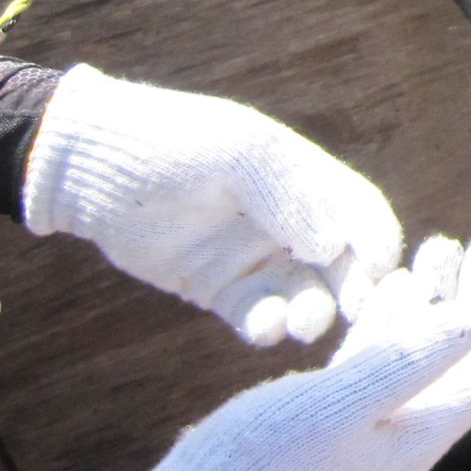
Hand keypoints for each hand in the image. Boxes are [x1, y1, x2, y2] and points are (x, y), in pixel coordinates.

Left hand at [26, 67, 405, 344]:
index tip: (382, 269)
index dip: (378, 238)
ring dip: (316, 311)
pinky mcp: (219, 288)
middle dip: (356, 287)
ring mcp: (254, 256)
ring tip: (306, 322)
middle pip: (344, 260)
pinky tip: (266, 328)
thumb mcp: (237, 154)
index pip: (361, 210)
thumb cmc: (169, 142)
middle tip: (357, 311)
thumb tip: (336, 247)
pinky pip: (258, 314)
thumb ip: (290, 196)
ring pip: (306, 293)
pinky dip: (269, 326)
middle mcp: (288, 219)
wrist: (88, 168)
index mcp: (304, 175)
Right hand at [87, 236, 470, 470]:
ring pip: (416, 357)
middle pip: (458, 359)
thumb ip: (409, 360)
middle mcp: (402, 435)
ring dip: (433, 305)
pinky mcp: (328, 422)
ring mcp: (365, 431)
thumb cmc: (263, 465)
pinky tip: (391, 288)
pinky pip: (376, 364)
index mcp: (418, 436)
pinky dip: (389, 324)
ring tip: (442, 250)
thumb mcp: (340, 403)